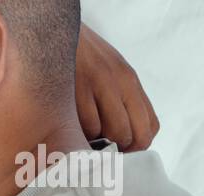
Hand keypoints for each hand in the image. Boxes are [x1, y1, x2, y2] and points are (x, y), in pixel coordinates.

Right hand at [74, 24, 159, 151]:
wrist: (54, 35)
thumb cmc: (81, 59)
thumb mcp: (111, 72)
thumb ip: (121, 100)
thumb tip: (126, 138)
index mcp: (130, 80)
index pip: (150, 125)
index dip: (138, 146)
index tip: (123, 151)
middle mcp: (119, 82)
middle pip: (131, 133)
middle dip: (118, 148)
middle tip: (103, 149)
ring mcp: (97, 85)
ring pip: (110, 132)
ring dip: (98, 141)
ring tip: (86, 135)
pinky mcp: (76, 90)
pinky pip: (86, 125)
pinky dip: (81, 132)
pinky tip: (73, 125)